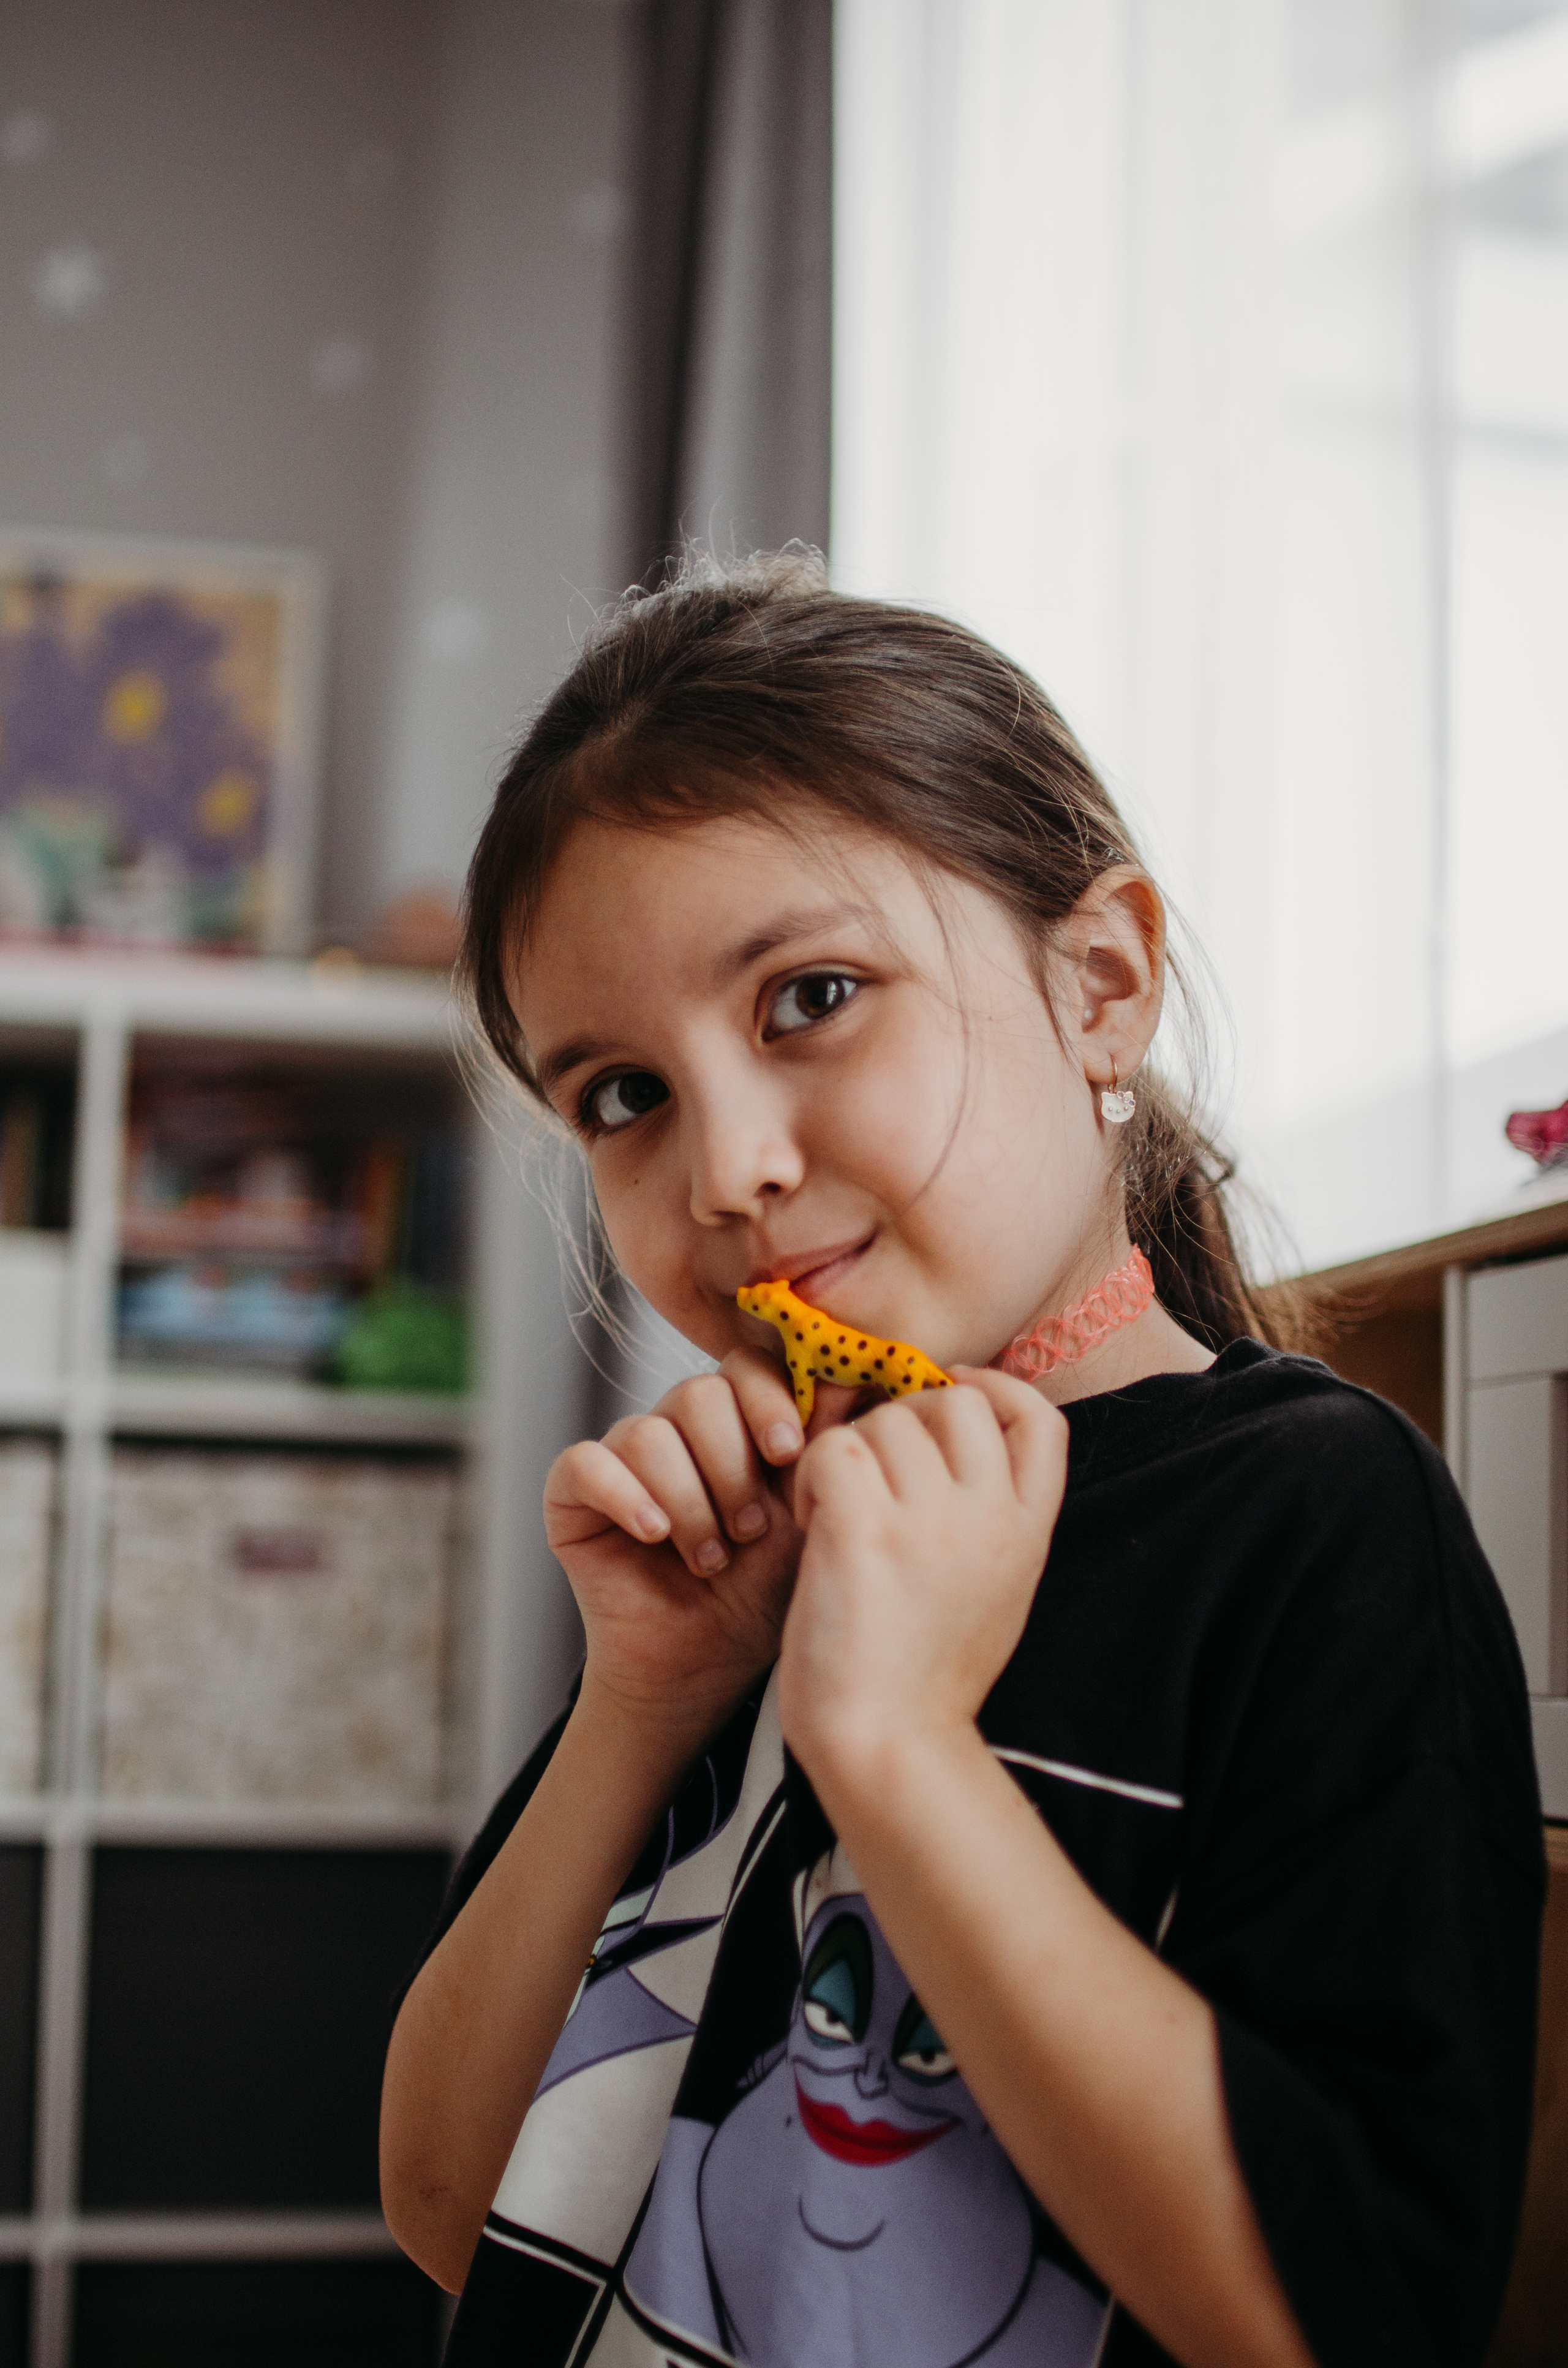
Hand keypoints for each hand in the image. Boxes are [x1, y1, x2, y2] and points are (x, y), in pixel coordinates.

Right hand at [544, 1347, 808, 1742]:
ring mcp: (622, 1455)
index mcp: (736, 1420)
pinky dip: (626, 1497)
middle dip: (732, 1466)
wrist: (705, 1666)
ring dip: (688, 1501)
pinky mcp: (573, 1493)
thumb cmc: (761, 1593)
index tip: (788, 1452)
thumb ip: (825, 1446)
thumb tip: (849, 1378)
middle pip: (698, 1394)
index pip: (747, 1366)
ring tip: (711, 1557)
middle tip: (750, 1529)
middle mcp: (676, 1426)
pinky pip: (586, 1463)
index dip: (767, 1401)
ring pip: (648, 1433)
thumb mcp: (808, 1516)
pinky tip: (655, 1536)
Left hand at [777, 1368, 1067, 1783]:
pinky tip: (812, 1523)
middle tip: (874, 1478)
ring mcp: (930, 1519)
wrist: (890, 1746)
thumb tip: (962, 1444)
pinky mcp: (865, 1529)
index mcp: (1027, 1530)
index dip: (994, 1391)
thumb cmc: (925, 1676)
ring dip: (849, 1455)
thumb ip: (992, 1518)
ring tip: (837, 1516)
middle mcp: (989, 1515)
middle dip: (904, 1420)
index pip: (1040, 1417)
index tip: (953, 1399)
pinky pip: (832, 1449)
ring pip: (883, 1422)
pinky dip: (811, 1477)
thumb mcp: (997, 1590)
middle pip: (954, 1402)